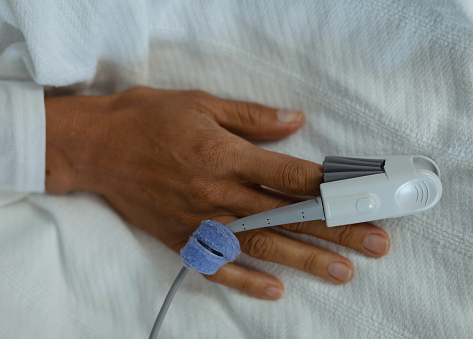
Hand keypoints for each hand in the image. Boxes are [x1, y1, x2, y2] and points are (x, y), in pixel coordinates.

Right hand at [45, 87, 389, 299]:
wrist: (96, 147)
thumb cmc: (148, 119)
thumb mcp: (202, 103)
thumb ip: (252, 117)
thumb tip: (296, 122)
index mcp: (225, 156)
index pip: (290, 176)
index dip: (331, 187)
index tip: (364, 196)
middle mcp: (217, 194)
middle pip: (287, 216)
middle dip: (336, 229)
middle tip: (376, 242)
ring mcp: (200, 222)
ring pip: (262, 245)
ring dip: (305, 259)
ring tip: (344, 272)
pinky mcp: (182, 239)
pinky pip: (218, 266)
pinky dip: (246, 282)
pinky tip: (276, 291)